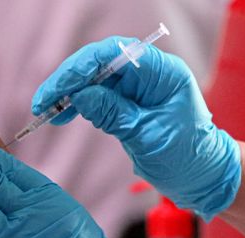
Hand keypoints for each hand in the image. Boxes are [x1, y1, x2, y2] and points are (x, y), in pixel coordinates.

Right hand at [31, 36, 240, 219]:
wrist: (201, 176)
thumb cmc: (187, 157)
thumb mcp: (147, 137)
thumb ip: (113, 114)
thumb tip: (80, 96)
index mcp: (163, 73)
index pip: (114, 54)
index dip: (82, 67)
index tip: (59, 88)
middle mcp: (148, 74)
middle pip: (98, 63)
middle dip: (68, 81)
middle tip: (43, 102)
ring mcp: (136, 87)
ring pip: (92, 79)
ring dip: (67, 93)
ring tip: (47, 111)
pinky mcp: (127, 101)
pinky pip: (96, 95)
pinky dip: (77, 104)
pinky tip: (62, 114)